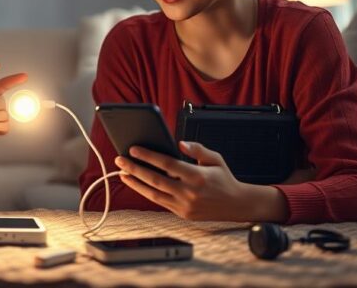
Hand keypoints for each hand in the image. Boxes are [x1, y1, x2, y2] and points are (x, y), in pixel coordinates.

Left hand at [114, 141, 286, 221]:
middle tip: (120, 160)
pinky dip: (146, 192)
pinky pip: (160, 202)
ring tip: (122, 173)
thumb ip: (197, 148)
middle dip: (134, 169)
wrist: (237, 205)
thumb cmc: (224, 179)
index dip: (148, 156)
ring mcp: (185, 205)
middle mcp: (189, 192)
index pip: (167, 164)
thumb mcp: (215, 158)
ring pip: (153, 194)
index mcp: (197, 176)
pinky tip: (137, 184)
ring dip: (135, 183)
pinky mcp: (182, 214)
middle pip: (155, 179)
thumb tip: (179, 143)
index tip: (133, 149)